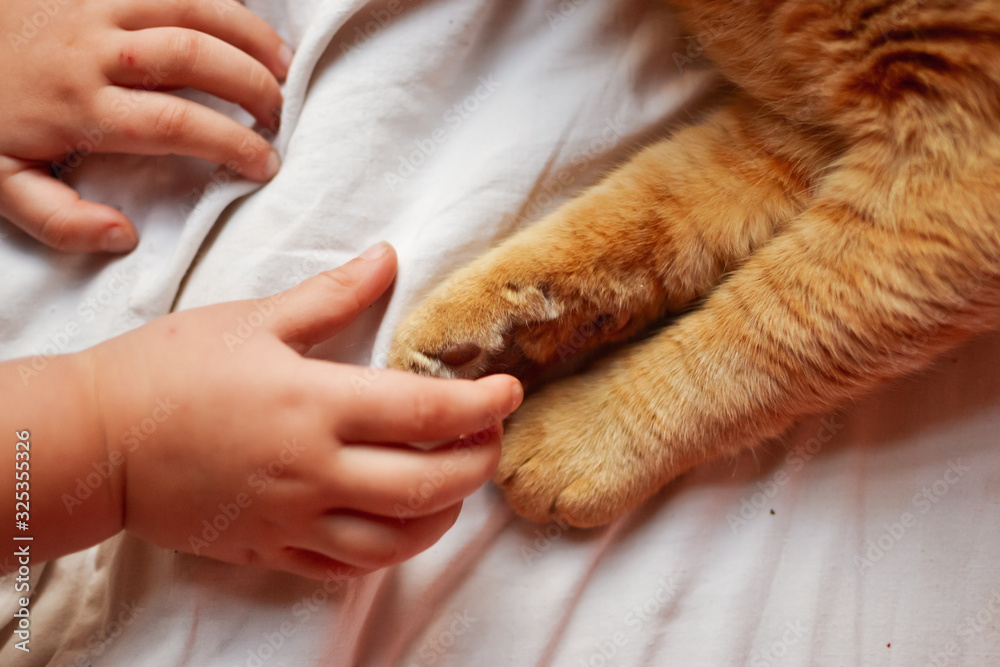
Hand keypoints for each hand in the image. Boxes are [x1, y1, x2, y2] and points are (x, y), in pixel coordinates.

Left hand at [0, 0, 291, 252]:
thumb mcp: (2, 183)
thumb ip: (60, 221)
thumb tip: (124, 235)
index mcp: (82, 107)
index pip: (177, 125)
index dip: (232, 143)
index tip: (265, 163)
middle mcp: (97, 51)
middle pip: (196, 57)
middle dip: (253, 85)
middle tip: (278, 113)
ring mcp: (96, 4)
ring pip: (191, 7)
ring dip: (248, 34)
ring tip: (283, 64)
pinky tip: (241, 18)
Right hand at [81, 243, 522, 578]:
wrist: (96, 439)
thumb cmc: (169, 370)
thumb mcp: (254, 319)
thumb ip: (332, 294)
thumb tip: (387, 258)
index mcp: (315, 404)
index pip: (426, 411)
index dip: (481, 405)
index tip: (509, 391)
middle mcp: (313, 470)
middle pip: (427, 483)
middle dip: (477, 463)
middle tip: (491, 437)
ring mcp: (292, 518)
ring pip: (395, 539)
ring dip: (443, 516)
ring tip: (457, 486)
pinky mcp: (269, 547)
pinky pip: (345, 567)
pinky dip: (387, 550)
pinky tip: (400, 525)